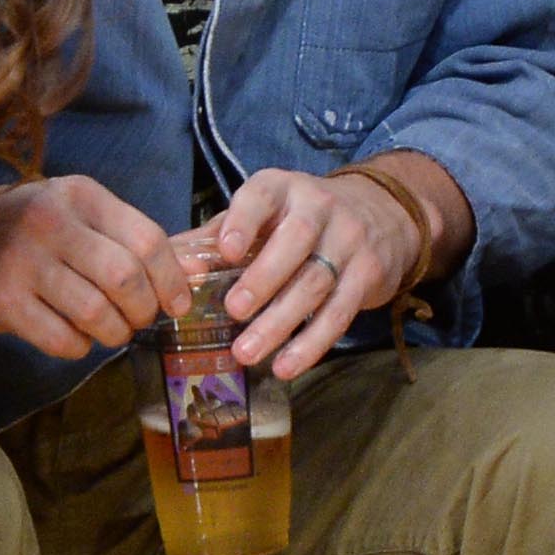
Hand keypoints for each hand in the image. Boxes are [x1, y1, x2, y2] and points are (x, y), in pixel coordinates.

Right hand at [0, 175, 192, 357]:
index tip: (178, 303)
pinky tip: (76, 336)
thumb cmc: (33, 224)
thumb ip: (130, 237)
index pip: (146, 238)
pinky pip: (61, 339)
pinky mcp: (0, 299)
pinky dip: (80, 347)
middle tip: (140, 318)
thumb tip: (195, 272)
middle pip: (124, 278)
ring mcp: (22, 261)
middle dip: (144, 309)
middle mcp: (51, 222)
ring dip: (115, 332)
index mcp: (80, 195)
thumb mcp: (80, 211)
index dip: (172, 278)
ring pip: (96, 312)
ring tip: (112, 329)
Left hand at [219, 166, 428, 380]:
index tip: (225, 250)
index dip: (243, 221)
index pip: (262, 196)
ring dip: (280, 322)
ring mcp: (350, 239)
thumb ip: (217, 237)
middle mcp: (321, 207)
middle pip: (296, 240)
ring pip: (316, 282)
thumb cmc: (302, 218)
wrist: (382, 213)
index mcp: (283, 188)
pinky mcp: (370, 272)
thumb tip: (172, 265)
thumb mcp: (264, 215)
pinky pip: (340, 312)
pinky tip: (286, 366)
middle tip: (234, 310)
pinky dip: (312, 343)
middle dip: (263, 277)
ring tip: (246, 352)